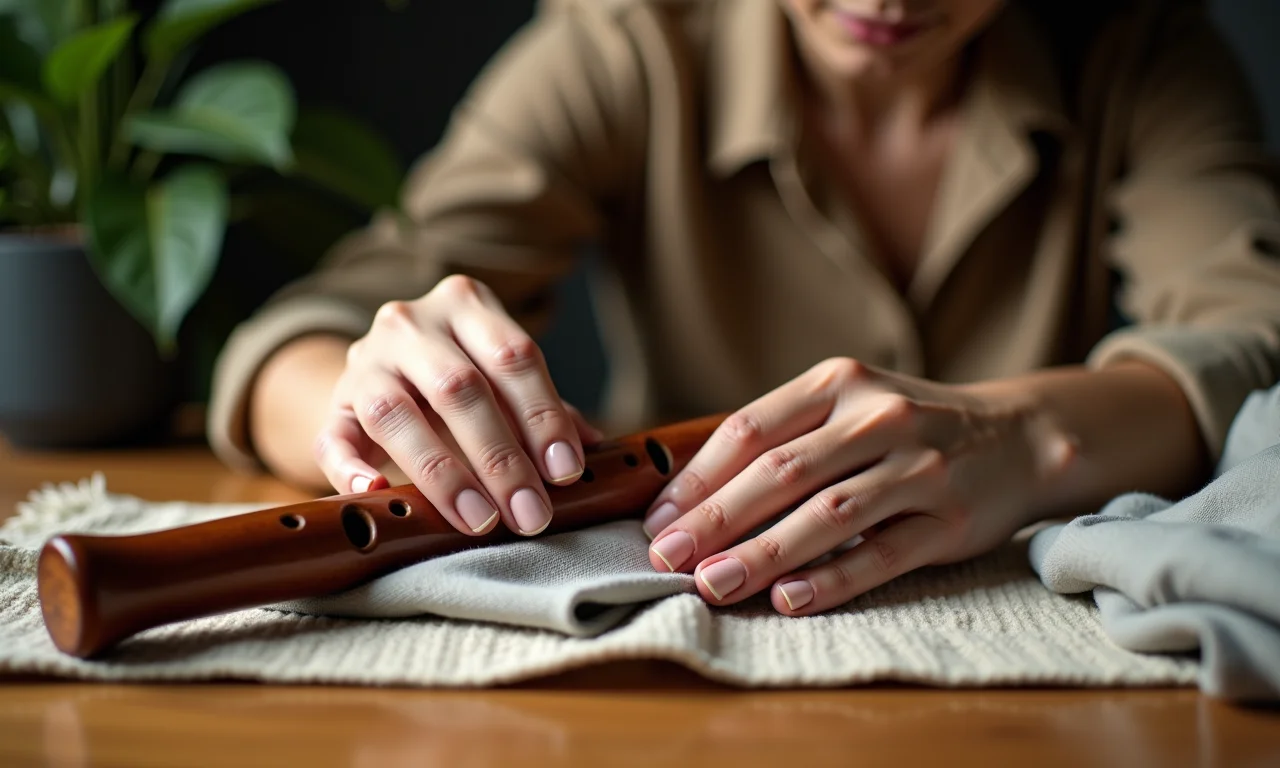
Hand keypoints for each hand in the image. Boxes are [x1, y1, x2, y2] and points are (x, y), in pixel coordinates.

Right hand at [313, 275, 601, 535]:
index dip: (542, 416)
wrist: (383, 375)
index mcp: (467, 304)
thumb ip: (544, 409)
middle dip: (500, 458)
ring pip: (397, 412)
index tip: (566, 473)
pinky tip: (376, 492)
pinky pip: (333, 437)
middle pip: (459, 387)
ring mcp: (364, 361)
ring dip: (443, 473)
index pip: (514, 356)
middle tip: (530, 515)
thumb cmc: (461, 382)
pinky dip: (350, 468)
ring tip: (479, 520)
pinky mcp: (330, 406)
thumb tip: (594, 447)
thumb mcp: (503, 381)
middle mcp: (411, 323)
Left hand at [641, 358, 1075, 613]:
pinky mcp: (950, 521)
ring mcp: (919, 469)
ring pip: (827, 514)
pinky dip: (832, 580)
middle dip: (716, 518)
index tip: (656, 519)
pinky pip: (881, 555)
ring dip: (763, 553)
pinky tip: (787, 601)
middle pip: (781, 471)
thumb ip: (783, 437)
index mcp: (839, 383)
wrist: (1020, 434)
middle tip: (666, 557)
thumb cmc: (907, 427)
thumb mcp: (848, 405)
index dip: (697, 478)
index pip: (751, 429)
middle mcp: (878, 418)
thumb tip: (692, 495)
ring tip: (711, 584)